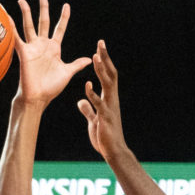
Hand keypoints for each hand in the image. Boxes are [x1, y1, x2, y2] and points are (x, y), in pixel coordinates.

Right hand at [13, 0, 90, 107]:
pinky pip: (16, 38)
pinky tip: (7, 17)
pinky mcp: (24, 53)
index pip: (59, 28)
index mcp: (54, 48)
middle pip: (43, 22)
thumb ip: (76, 64)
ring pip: (29, 26)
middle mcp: (42, 45)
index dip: (63, 17)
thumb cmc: (51, 88)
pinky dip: (11, 28)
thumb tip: (90, 59)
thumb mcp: (67, 73)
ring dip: (26, 13)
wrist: (38, 98)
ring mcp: (33, 48)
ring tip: (22, 0)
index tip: (66, 5)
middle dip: (43, 8)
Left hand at [77, 40, 127, 160]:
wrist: (112, 151)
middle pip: (110, 74)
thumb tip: (81, 102)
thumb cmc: (104, 136)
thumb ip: (88, 109)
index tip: (98, 48)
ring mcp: (109, 107)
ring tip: (95, 57)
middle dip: (105, 59)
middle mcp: (111, 99)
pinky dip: (93, 94)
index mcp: (108, 98)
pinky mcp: (105, 118)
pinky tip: (87, 86)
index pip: (107, 76)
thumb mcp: (93, 120)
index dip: (104, 62)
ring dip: (101, 71)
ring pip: (107, 85)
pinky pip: (99, 104)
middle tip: (100, 43)